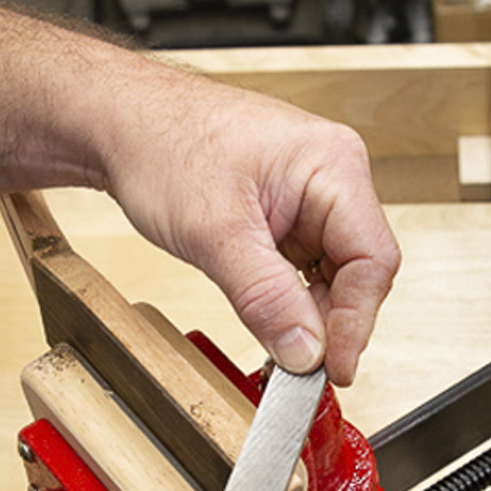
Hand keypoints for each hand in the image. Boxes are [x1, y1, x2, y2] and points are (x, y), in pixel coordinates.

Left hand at [97, 67, 399, 386]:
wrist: (118, 123)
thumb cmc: (161, 143)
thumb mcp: (214, 234)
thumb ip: (266, 300)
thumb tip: (305, 352)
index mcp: (333, 164)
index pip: (372, 259)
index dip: (357, 321)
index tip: (332, 367)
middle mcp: (333, 176)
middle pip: (358, 270)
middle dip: (329, 321)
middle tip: (299, 367)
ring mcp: (311, 196)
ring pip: (332, 274)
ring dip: (307, 313)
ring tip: (276, 342)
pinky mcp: (288, 213)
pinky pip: (305, 267)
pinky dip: (289, 300)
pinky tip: (270, 318)